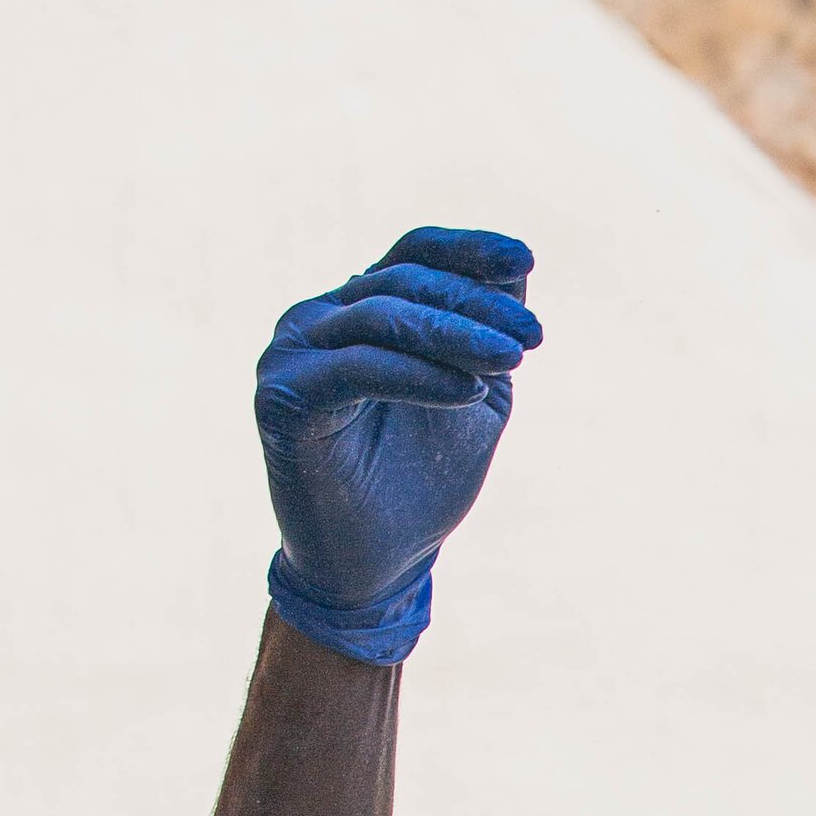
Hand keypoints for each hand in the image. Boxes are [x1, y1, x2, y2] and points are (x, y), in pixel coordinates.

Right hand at [255, 226, 540, 662]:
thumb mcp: (475, 399)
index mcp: (359, 310)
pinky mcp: (282, 400)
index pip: (412, 253)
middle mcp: (318, 320)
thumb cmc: (421, 482)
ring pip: (381, 319)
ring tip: (513, 360)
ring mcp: (292, 354)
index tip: (525, 257)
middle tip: (533, 337)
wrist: (377, 566)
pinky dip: (417, 377)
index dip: (467, 249)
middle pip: (402, 283)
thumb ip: (489, 336)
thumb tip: (518, 268)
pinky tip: (469, 394)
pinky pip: (357, 370)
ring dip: (455, 335)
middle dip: (473, 304)